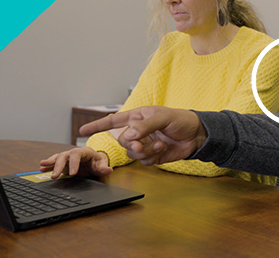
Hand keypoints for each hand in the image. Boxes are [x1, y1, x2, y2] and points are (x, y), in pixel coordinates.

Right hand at [39, 147, 112, 178]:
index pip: (77, 154)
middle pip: (64, 156)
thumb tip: (109, 169)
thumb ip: (104, 167)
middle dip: (58, 165)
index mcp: (84, 151)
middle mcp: (74, 153)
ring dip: (50, 162)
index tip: (72, 174)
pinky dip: (48, 165)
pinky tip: (41, 168)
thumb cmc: (98, 162)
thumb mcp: (102, 164)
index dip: (74, 163)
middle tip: (54, 176)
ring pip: (58, 157)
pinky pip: (54, 162)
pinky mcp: (63, 162)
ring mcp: (68, 157)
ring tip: (42, 167)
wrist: (94, 160)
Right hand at [79, 106, 206, 165]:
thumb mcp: (163, 117)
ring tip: (160, 144)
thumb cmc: (181, 120)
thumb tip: (127, 136)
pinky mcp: (152, 156)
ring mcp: (144, 144)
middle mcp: (138, 131)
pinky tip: (163, 149)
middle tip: (142, 144)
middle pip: (122, 141)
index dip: (97, 126)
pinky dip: (152, 156)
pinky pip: (143, 161)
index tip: (82, 131)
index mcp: (137, 117)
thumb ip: (144, 126)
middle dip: (131, 144)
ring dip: (145, 151)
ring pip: (132, 153)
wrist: (196, 135)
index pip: (112, 121)